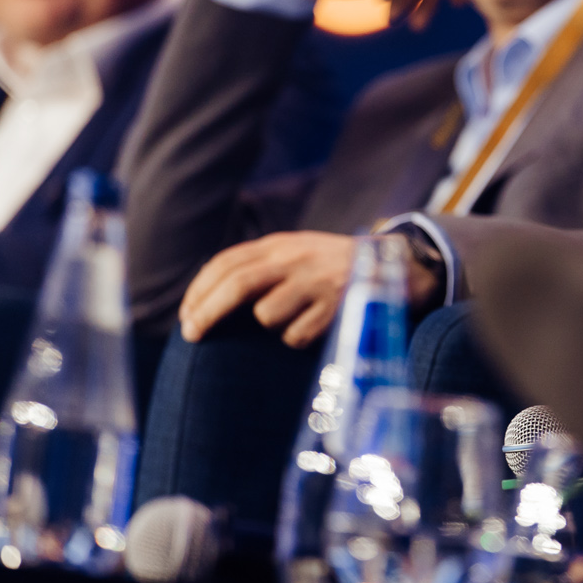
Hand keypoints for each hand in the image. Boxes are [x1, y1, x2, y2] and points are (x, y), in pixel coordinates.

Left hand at [179, 232, 444, 347]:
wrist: (395, 266)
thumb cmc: (332, 268)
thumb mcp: (297, 255)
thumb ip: (260, 268)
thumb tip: (205, 300)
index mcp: (281, 244)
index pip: (227, 263)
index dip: (200, 291)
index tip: (186, 317)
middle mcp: (297, 257)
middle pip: (238, 284)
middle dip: (207, 313)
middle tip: (191, 335)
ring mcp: (317, 281)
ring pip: (267, 316)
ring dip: (272, 326)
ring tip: (295, 319)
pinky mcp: (336, 306)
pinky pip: (296, 336)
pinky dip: (298, 338)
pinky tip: (317, 326)